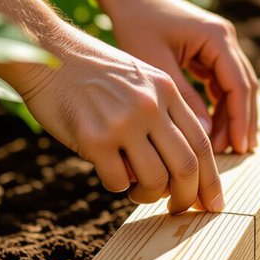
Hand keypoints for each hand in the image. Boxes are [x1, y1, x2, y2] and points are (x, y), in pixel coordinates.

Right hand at [16, 23, 224, 213]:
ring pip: (155, 180)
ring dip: (149, 196)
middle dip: (188, 197)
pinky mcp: (93, 138)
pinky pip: (118, 182)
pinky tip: (110, 173)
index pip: (201, 143)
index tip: (213, 203)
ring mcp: (122, 121)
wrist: (46, 50)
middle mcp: (150, 105)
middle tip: (179, 209)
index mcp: (166, 90)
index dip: (211, 180)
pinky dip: (118, 186)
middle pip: (186, 167)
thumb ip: (163, 113)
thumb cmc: (91, 70)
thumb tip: (180, 168)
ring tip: (138, 191)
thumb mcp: (139, 78)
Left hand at [110, 0, 257, 154]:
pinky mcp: (208, 51)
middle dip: (242, 122)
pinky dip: (219, 106)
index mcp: (217, 37)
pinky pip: (221, 84)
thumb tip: (206, 136)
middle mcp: (225, 38)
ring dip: (232, 116)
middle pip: (244, 87)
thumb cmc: (136, 24)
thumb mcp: (156, 66)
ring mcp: (219, 44)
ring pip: (235, 87)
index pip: (239, 85)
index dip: (241, 119)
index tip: (240, 148)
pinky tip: (213, 129)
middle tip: (236, 155)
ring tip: (224, 148)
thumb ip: (183, 99)